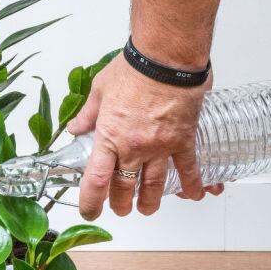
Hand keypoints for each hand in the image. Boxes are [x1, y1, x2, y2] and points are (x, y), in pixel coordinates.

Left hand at [67, 56, 212, 218]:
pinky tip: (193, 194)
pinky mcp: (183, 141)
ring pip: (154, 186)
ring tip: (146, 208)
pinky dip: (192, 185)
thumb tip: (76, 127)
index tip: (90, 211)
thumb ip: (88, 114)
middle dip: (120, 203)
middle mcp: (133, 148)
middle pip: (125, 188)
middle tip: (120, 208)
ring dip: (150, 202)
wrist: (166, 58)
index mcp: (109, 136)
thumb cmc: (135, 68)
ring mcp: (160, 147)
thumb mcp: (101, 89)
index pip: (96, 180)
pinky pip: (188, 169)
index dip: (91, 202)